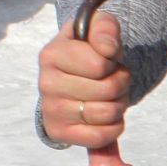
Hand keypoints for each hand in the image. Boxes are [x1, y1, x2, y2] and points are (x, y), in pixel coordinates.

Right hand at [38, 9, 132, 165]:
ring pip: (106, 114)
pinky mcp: (59, 133)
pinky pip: (98, 138)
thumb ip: (105, 28)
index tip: (106, 60)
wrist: (74, 77)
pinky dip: (113, 128)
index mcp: (51, 55)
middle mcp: (45, 84)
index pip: (99, 65)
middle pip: (106, 90)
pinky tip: (107, 117)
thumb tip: (106, 49)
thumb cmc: (90, 51)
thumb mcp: (99, 28)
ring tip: (110, 96)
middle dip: (120, 84)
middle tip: (112, 80)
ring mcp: (51, 110)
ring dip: (119, 105)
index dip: (113, 63)